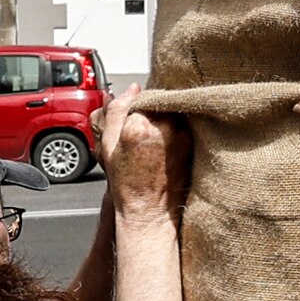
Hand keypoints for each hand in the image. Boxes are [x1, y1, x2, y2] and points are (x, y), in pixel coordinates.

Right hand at [98, 88, 188, 216]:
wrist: (149, 211)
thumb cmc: (127, 185)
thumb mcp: (108, 147)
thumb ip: (116, 113)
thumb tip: (132, 89)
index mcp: (138, 125)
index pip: (140, 96)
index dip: (134, 106)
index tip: (131, 120)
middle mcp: (163, 126)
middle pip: (157, 101)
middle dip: (149, 112)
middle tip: (141, 134)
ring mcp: (180, 134)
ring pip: (170, 112)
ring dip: (162, 119)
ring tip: (152, 143)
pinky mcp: (191, 142)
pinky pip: (180, 125)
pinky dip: (172, 130)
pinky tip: (162, 148)